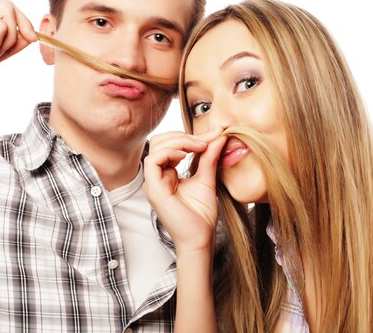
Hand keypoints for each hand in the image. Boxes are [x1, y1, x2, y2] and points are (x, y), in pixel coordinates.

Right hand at [143, 127, 225, 252]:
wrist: (200, 238)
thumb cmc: (201, 216)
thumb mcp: (207, 179)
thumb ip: (209, 157)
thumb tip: (218, 136)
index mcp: (166, 175)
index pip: (170, 145)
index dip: (190, 136)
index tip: (214, 134)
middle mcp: (157, 177)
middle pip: (160, 141)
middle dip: (183, 135)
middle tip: (205, 140)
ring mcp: (153, 183)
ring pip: (156, 147)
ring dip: (178, 141)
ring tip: (198, 146)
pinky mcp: (154, 189)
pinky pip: (153, 161)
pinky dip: (169, 152)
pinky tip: (185, 156)